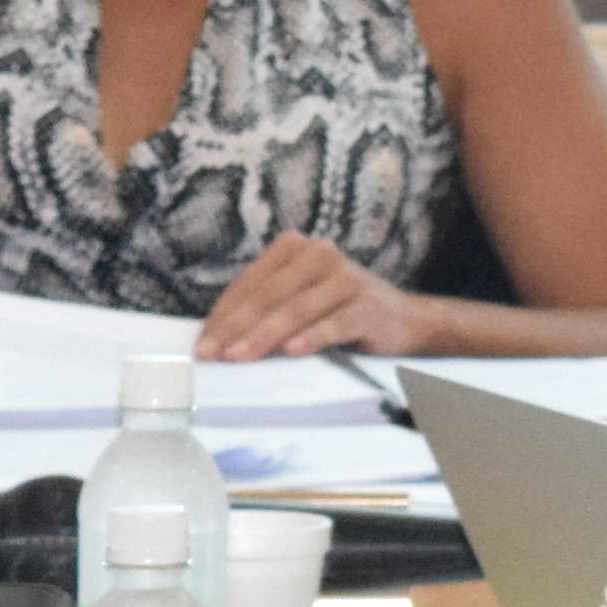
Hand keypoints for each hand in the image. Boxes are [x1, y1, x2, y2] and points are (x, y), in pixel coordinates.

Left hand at [198, 234, 428, 359]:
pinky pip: (332, 323)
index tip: (202, 344)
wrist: (404, 321)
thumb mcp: (301, 302)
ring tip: (239, 356)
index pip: (251, 283)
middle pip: (269, 295)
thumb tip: (219, 339)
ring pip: (295, 309)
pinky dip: (311, 337)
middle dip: (235, 328)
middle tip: (212, 355)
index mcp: (297, 249)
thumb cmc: (341, 312)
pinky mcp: (367, 306)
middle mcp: (320, 254)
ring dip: (263, 336)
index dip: (223, 315)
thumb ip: (267, 309)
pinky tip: (291, 352)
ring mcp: (346, 278)